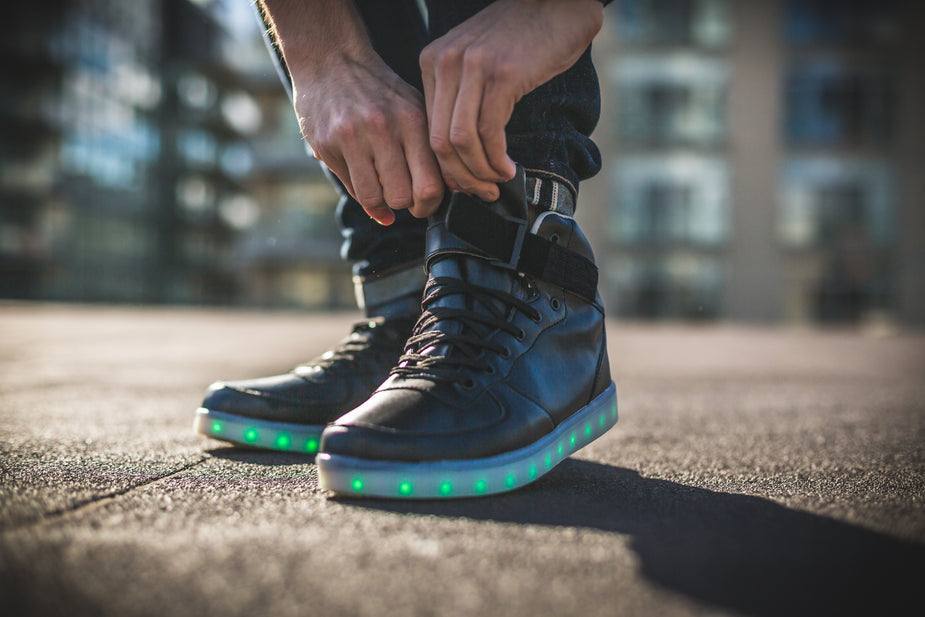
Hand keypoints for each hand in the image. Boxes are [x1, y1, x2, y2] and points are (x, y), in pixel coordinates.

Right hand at [293, 52, 444, 224]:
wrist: (331, 59)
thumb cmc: (379, 91)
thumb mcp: (410, 110)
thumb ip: (423, 154)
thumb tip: (424, 205)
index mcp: (412, 119)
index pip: (430, 185)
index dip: (429, 204)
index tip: (424, 203)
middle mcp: (383, 128)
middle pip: (402, 197)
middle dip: (405, 204)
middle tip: (402, 195)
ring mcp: (351, 137)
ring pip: (375, 197)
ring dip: (381, 200)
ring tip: (383, 184)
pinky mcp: (326, 144)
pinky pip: (351, 187)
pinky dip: (361, 190)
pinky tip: (363, 173)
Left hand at [419, 0, 602, 201]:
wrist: (558, 2)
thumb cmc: (524, 37)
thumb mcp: (479, 62)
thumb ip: (464, 98)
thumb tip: (462, 154)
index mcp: (433, 62)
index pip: (428, 129)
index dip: (446, 166)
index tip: (466, 183)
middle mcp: (445, 63)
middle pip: (439, 141)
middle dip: (461, 178)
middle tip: (482, 193)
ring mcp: (472, 67)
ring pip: (461, 142)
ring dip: (480, 173)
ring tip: (497, 183)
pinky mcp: (501, 75)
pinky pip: (489, 132)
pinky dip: (497, 159)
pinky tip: (509, 167)